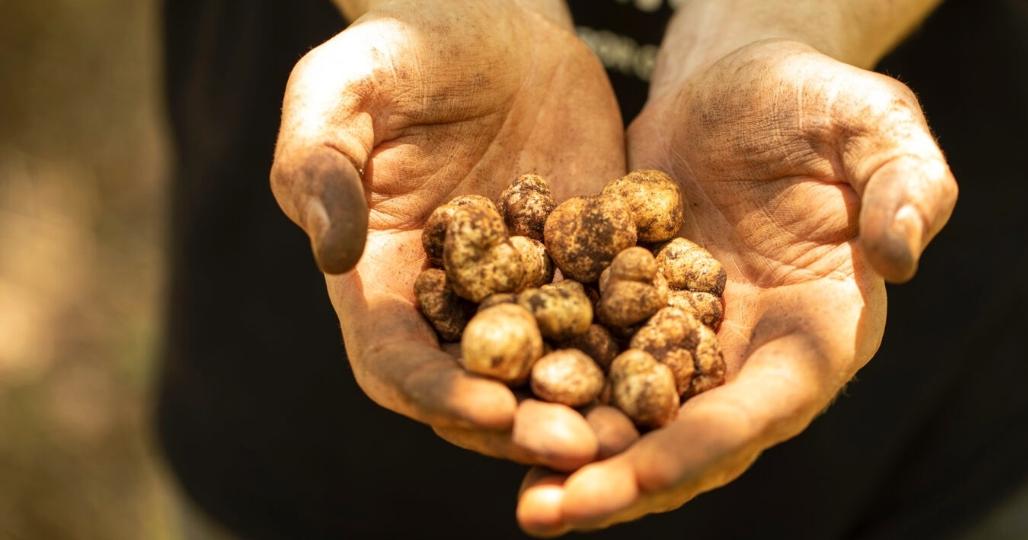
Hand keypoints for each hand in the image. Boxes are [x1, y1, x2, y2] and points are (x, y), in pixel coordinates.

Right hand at [269, 0, 626, 470]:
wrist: (489, 19)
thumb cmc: (395, 48)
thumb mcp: (339, 89)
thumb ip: (317, 166)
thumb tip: (332, 255)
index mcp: (379, 282)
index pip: (396, 361)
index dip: (438, 392)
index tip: (488, 409)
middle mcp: (451, 303)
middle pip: (482, 387)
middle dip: (527, 424)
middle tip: (584, 445)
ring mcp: (523, 288)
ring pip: (554, 367)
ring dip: (592, 405)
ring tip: (639, 428)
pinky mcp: (584, 261)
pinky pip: (614, 313)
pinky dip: (642, 345)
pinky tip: (684, 362)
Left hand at [516, 39, 956, 533]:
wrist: (740, 81)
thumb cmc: (821, 100)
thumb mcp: (877, 126)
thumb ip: (907, 187)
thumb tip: (900, 258)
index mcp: (819, 332)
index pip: (764, 409)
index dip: (702, 448)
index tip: (638, 479)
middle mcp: (752, 356)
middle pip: (688, 439)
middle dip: (621, 480)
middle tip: (546, 513)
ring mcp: (689, 341)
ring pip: (632, 418)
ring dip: (575, 456)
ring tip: (519, 494)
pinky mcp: (636, 313)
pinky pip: (591, 361)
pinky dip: (550, 390)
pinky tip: (491, 409)